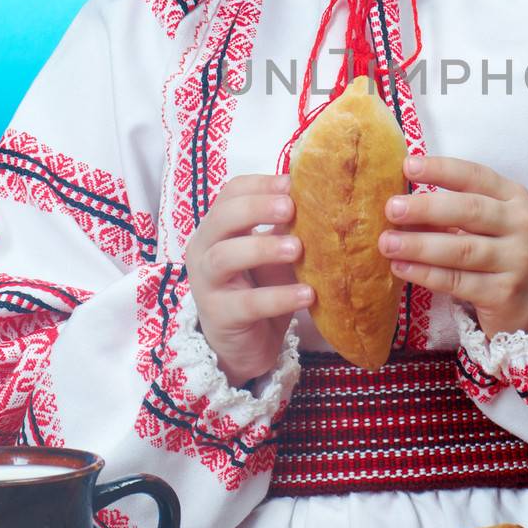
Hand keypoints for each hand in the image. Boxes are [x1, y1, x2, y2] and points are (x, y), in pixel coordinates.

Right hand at [183, 173, 311, 385]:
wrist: (245, 344)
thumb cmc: (260, 286)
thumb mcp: (273, 251)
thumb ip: (286, 225)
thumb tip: (322, 191)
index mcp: (218, 226)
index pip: (231, 192)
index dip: (261, 184)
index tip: (293, 183)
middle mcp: (204, 249)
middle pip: (222, 217)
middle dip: (257, 208)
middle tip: (291, 208)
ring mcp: (206, 283)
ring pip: (225, 257)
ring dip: (263, 248)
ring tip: (298, 249)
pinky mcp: (220, 316)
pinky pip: (248, 303)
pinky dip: (279, 297)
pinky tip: (308, 294)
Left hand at [378, 154, 527, 340]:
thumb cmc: (497, 251)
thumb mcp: (486, 223)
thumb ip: (451, 210)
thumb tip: (398, 202)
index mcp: (514, 197)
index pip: (476, 176)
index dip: (441, 170)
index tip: (407, 166)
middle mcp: (521, 225)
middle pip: (470, 211)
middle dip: (427, 208)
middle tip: (391, 209)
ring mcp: (516, 261)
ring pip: (462, 249)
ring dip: (420, 245)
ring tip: (387, 243)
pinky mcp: (503, 293)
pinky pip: (457, 281)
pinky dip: (425, 274)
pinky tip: (400, 268)